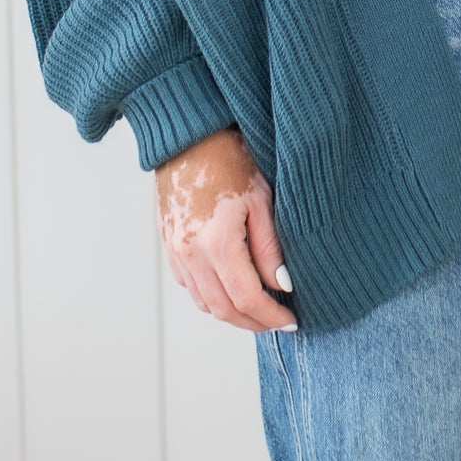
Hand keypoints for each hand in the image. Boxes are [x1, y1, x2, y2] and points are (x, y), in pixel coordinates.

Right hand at [154, 128, 296, 332]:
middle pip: (223, 309)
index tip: (291, 321)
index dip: (270, 316)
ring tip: (260, 310)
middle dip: (253, 322)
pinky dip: (213, 297)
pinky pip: (191, 286)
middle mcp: (190, 254)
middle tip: (279, 323)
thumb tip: (283, 285)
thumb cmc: (230, 158)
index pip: (246, 298)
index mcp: (216, 242)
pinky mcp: (170, 246)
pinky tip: (233, 290)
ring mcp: (176, 252)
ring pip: (204, 303)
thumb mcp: (261, 200)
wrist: (191, 137)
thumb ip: (270, 248)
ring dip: (232, 313)